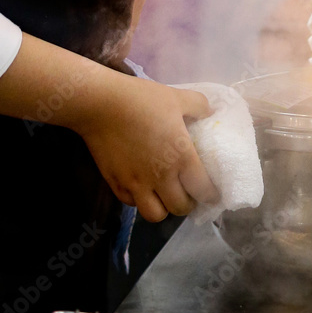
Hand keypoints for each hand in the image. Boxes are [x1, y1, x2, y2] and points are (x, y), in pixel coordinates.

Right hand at [72, 77, 219, 221]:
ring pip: (155, 215)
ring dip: (164, 208)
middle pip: (181, 208)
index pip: (203, 190)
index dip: (211, 195)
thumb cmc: (141, 100)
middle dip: (188, 204)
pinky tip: (141, 187)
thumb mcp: (177, 97)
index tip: (211, 193)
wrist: (99, 103)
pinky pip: (132, 204)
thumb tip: (210, 113)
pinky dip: (140, 200)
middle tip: (188, 192)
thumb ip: (199, 106)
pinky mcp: (115, 183)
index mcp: (181, 158)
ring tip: (164, 195)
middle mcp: (161, 177)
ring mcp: (136, 183)